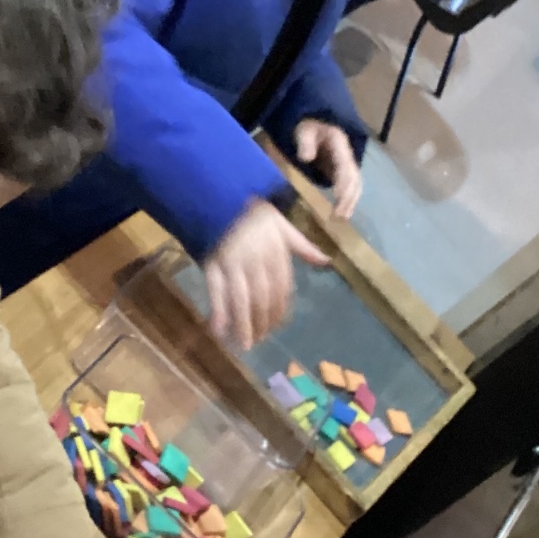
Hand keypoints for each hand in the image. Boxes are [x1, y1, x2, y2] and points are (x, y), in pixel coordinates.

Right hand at [205, 200, 329, 349]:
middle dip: (261, 322)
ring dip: (243, 324)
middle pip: (262, 298)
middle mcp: (256, 259)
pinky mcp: (211, 263)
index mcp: (275, 251)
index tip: (276, 326)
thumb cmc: (251, 211)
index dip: (278, 310)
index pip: (281, 288)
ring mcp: (233, 262)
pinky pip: (215, 291)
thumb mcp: (281, 224)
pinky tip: (218, 330)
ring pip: (241, 299)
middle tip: (259, 341)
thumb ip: (302, 246)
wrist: (218, 192)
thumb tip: (327, 262)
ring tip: (244, 344)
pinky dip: (217, 312)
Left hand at [294, 118, 361, 218]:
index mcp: (340, 144)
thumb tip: (306, 158)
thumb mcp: (304, 130)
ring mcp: (347, 164)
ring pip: (356, 184)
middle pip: (354, 178)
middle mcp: (348, 156)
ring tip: (343, 217)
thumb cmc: (309, 128)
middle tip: (339, 215)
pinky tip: (345, 212)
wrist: (316, 125)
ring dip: (351, 201)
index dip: (343, 181)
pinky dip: (350, 199)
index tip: (338, 197)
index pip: (345, 165)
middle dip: (348, 197)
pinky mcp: (343, 172)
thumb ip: (305, 142)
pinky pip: (351, 187)